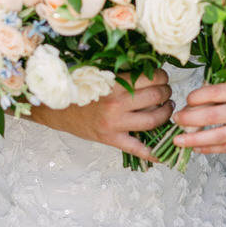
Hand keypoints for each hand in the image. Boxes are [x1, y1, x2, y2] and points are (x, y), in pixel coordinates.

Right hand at [30, 68, 172, 160]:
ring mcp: (115, 124)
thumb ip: (124, 76)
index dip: (162, 77)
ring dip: (166, 114)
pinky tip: (164, 153)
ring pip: (154, 120)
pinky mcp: (112, 140)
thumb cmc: (81, 91)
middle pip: (156, 97)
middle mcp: (117, 104)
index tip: (162, 78)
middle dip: (167, 93)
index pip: (151, 78)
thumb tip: (152, 73)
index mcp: (115, 84)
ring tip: (166, 109)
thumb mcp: (102, 77)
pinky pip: (137, 148)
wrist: (58, 110)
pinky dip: (153, 153)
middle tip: (166, 92)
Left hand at [171, 81, 225, 154]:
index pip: (214, 92)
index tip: (186, 101)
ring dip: (193, 139)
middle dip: (188, 119)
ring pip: (216, 136)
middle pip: (211, 115)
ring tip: (179, 140)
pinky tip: (197, 147)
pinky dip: (208, 148)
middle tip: (175, 120)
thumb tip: (189, 107)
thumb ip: (220, 96)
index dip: (195, 97)